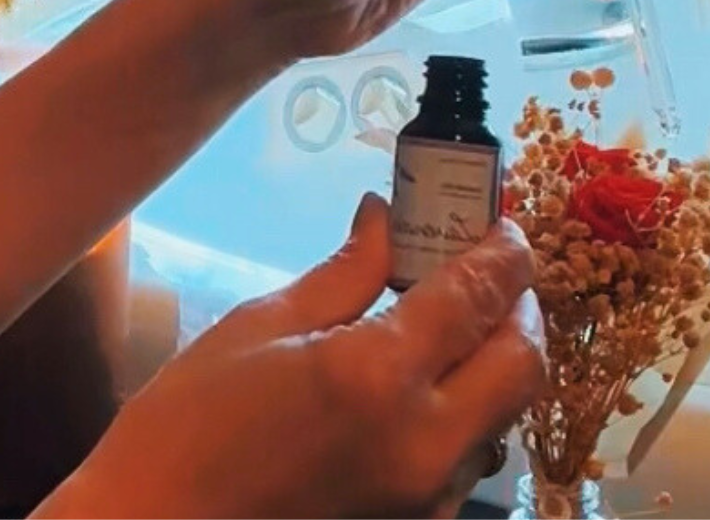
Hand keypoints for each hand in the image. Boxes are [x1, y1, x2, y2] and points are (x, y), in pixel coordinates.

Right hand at [36, 195, 545, 518]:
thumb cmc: (187, 423)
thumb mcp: (257, 328)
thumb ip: (342, 275)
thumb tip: (386, 218)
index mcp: (375, 374)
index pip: (477, 297)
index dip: (503, 252)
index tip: (503, 224)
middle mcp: (424, 439)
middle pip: (522, 362)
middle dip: (518, 307)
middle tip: (490, 274)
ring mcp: (429, 494)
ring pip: (505, 417)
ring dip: (495, 365)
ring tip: (455, 330)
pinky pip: (468, 460)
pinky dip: (465, 416)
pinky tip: (421, 394)